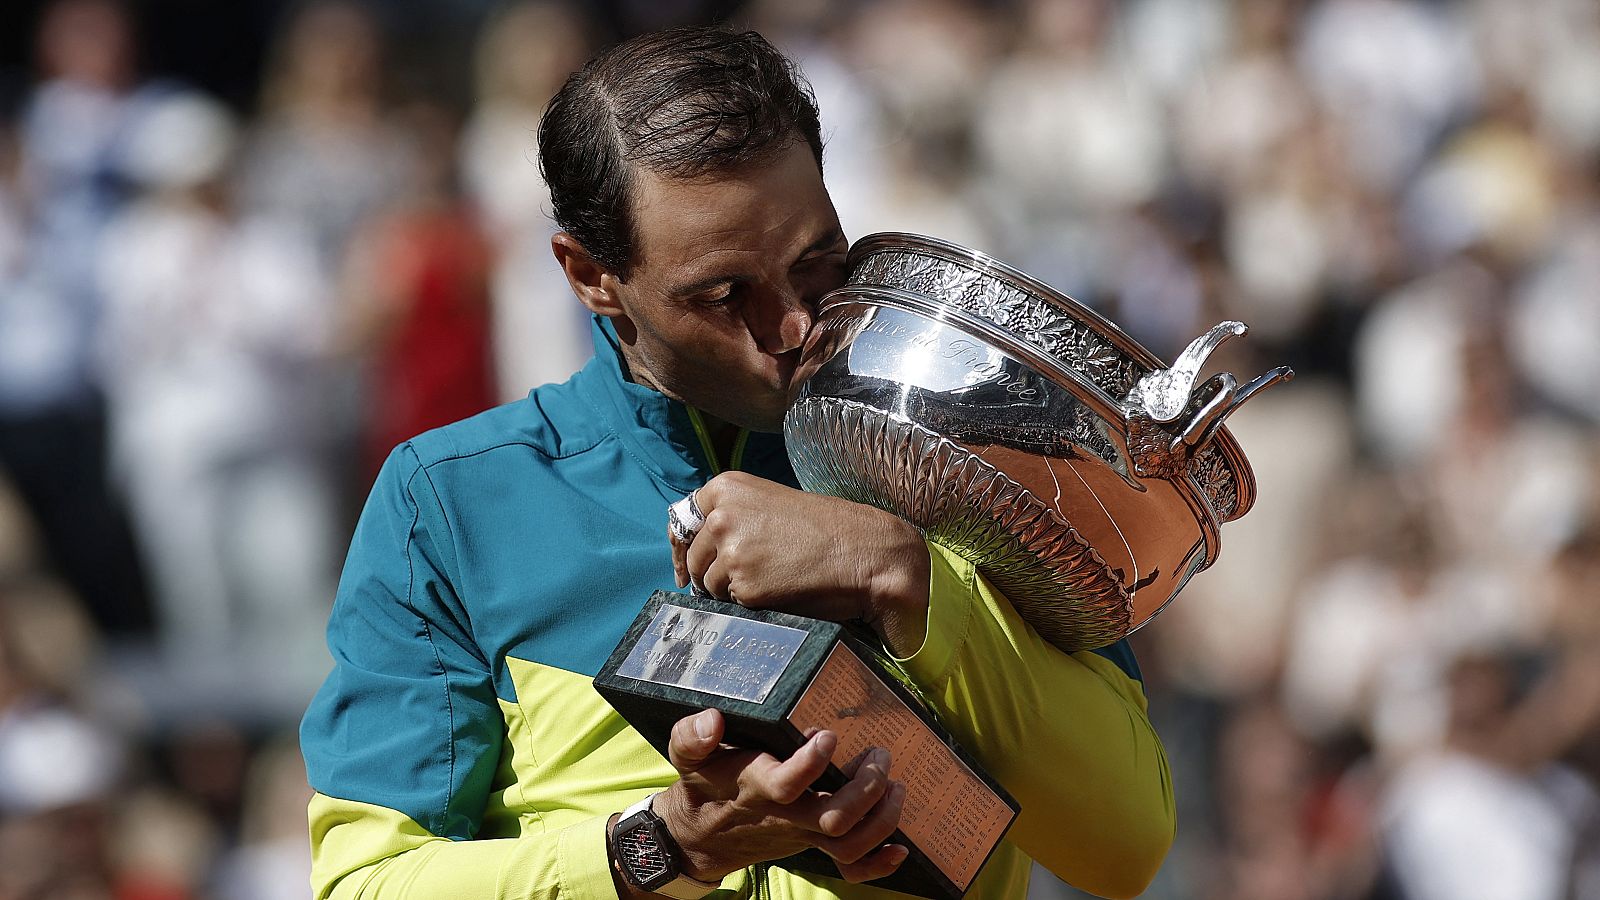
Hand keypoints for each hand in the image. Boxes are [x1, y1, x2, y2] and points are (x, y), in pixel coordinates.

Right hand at [653, 708, 908, 883]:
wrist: (702, 834)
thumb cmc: (704, 783)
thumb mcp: (687, 755)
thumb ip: (692, 736)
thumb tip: (712, 719)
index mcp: (756, 788)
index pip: (786, 784)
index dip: (810, 763)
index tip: (828, 734)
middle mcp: (786, 815)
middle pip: (832, 817)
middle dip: (865, 788)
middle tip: (879, 756)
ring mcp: (803, 833)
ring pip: (848, 843)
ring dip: (882, 819)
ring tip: (896, 786)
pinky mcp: (813, 843)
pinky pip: (849, 866)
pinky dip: (878, 863)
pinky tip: (900, 849)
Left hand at [669, 472, 929, 655]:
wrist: (867, 551)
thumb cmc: (827, 530)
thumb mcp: (771, 506)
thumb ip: (734, 518)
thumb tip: (700, 552)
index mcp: (727, 488)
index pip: (682, 521)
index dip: (683, 549)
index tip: (684, 568)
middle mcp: (722, 516)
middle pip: (694, 559)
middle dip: (710, 575)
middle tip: (747, 579)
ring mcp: (731, 552)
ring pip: (710, 586)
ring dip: (732, 593)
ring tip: (774, 582)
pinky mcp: (745, 587)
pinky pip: (733, 606)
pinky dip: (752, 606)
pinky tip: (780, 594)